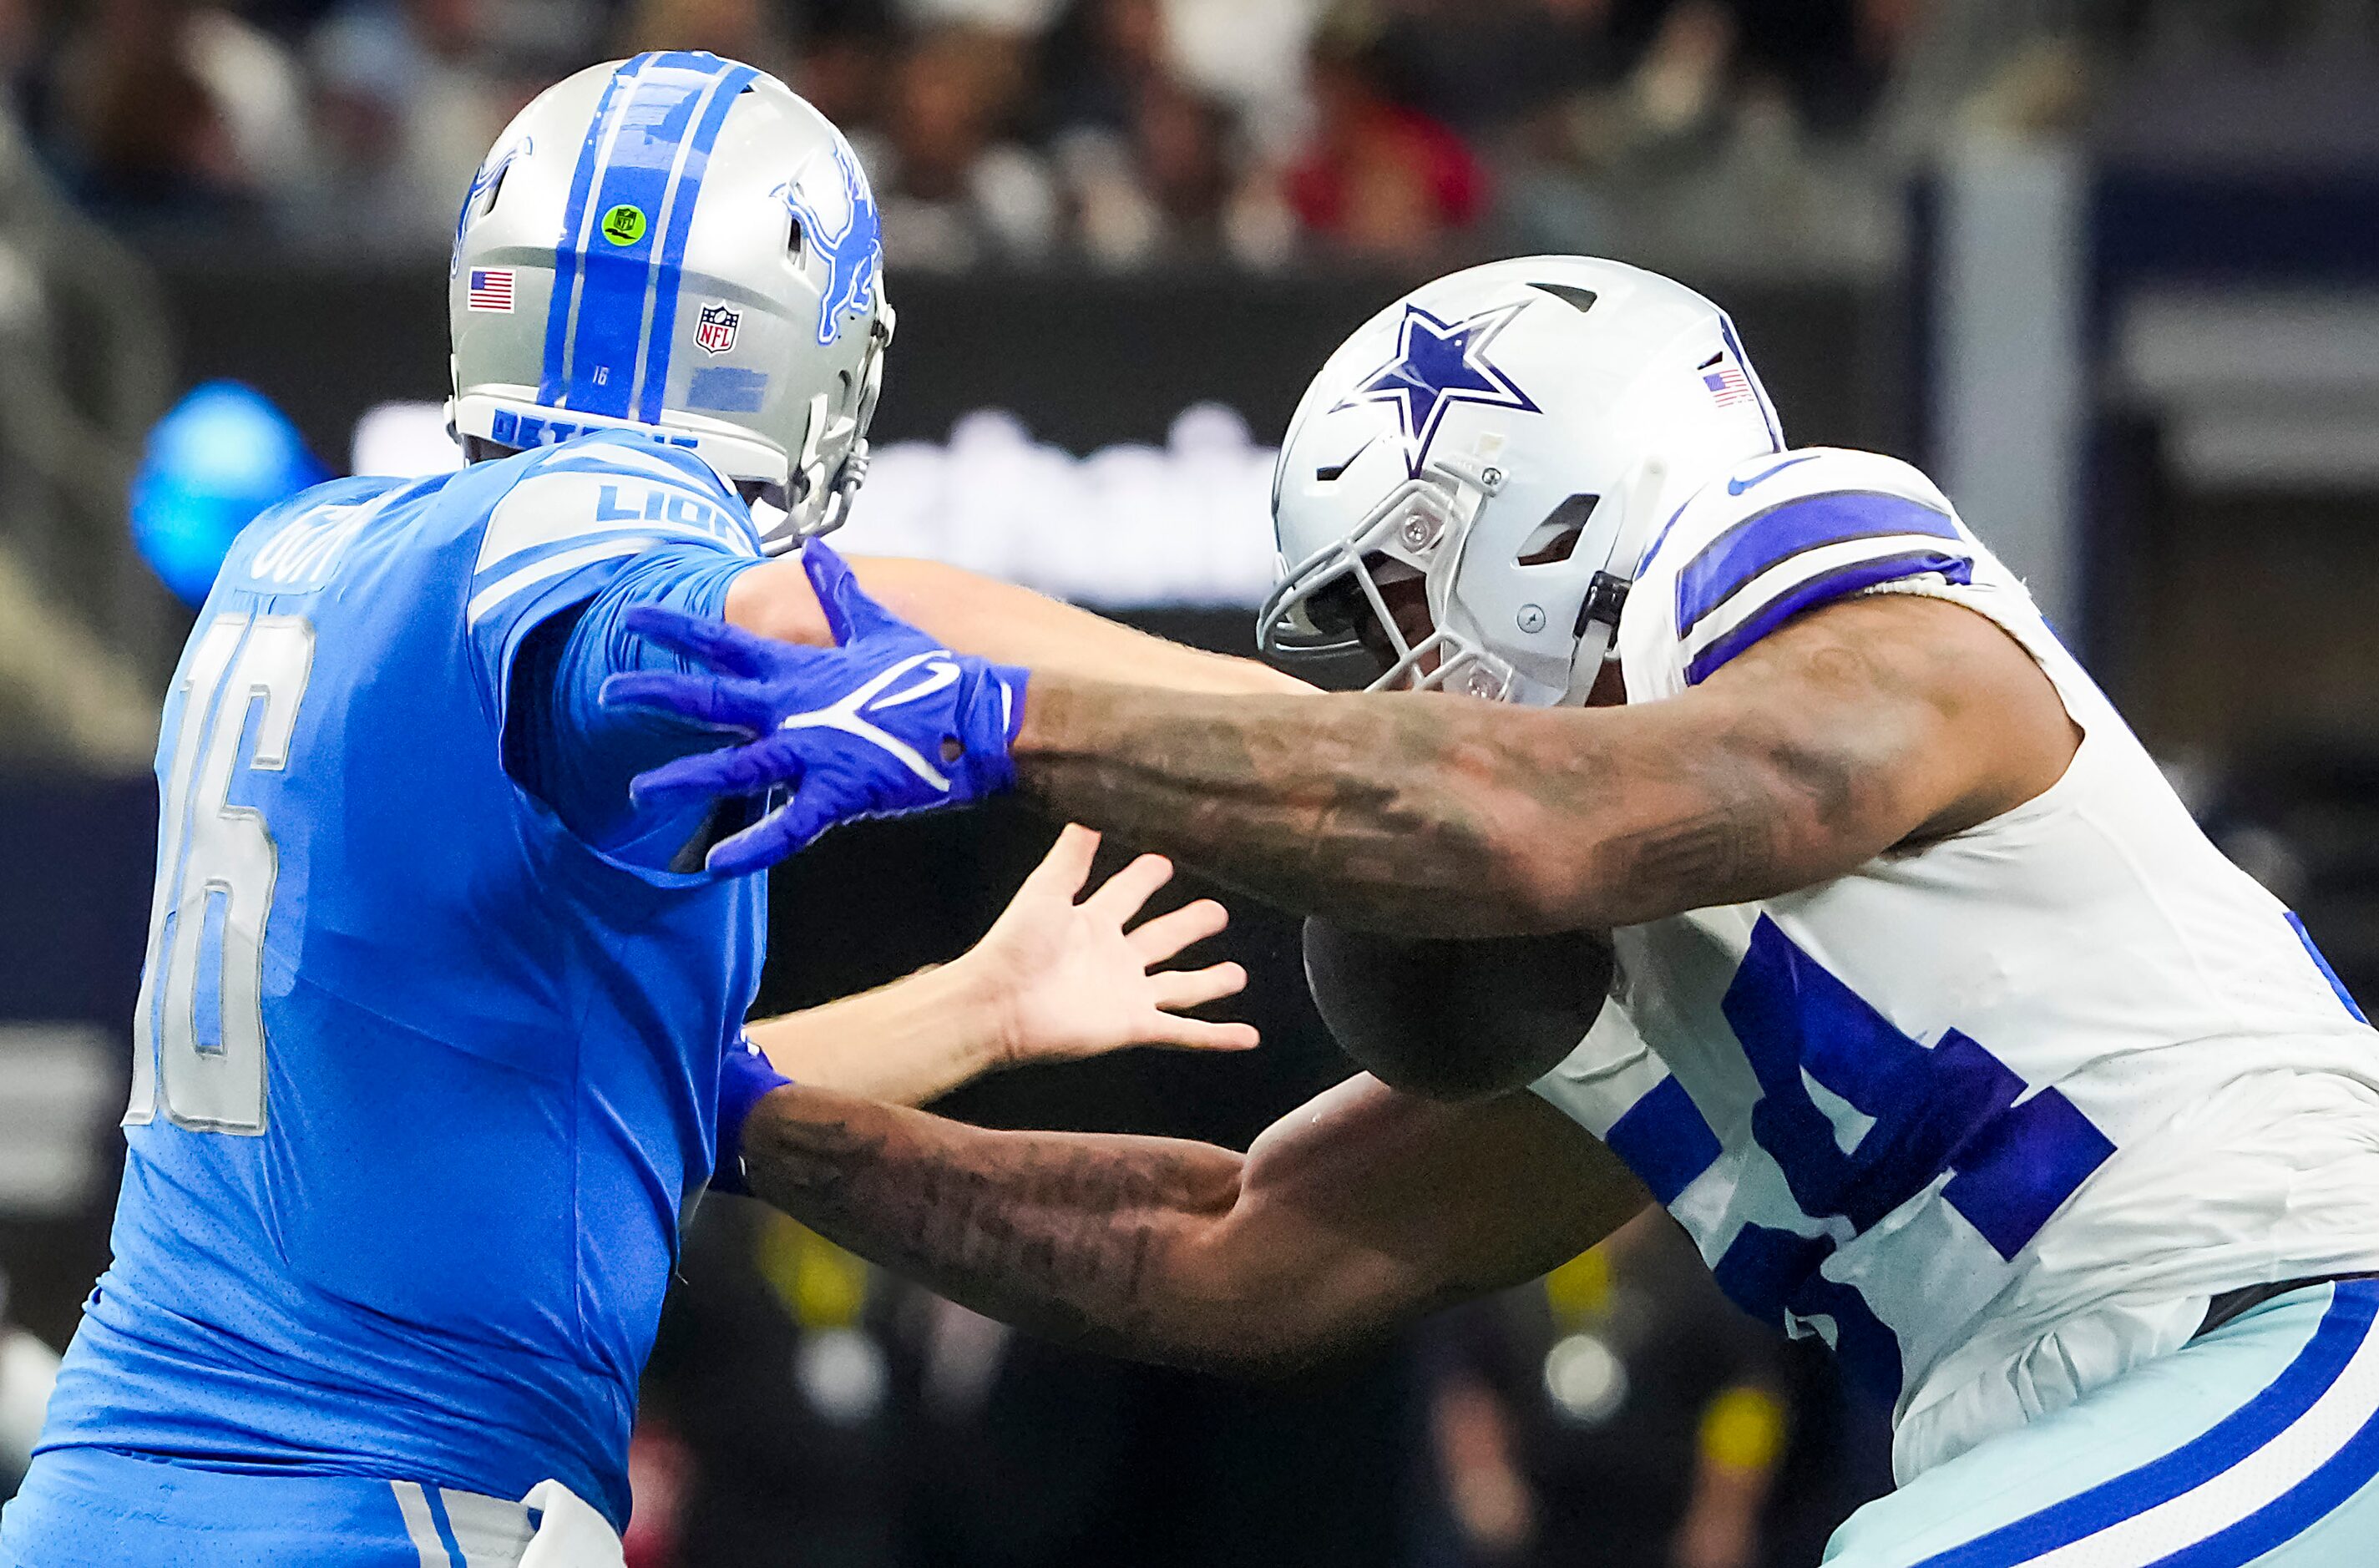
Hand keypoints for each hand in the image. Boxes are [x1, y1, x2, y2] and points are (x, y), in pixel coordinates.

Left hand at [602, 542, 1026, 875]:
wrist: (979, 720)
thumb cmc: (933, 676)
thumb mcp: (880, 625)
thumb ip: (839, 592)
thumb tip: (818, 551)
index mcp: (799, 668)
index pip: (723, 643)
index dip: (675, 629)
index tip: (633, 616)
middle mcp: (794, 707)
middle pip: (709, 698)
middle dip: (654, 693)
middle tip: (608, 689)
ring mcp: (813, 750)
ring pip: (732, 767)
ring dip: (682, 778)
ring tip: (640, 791)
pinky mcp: (838, 792)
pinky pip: (785, 826)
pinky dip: (752, 848)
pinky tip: (717, 867)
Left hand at [960, 825, 1258, 1065]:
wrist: (1000, 1005)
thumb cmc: (1015, 946)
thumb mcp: (1047, 889)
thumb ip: (1073, 855)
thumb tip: (1088, 809)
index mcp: (1092, 922)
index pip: (1127, 894)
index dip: (1146, 876)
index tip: (1166, 861)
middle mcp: (1114, 958)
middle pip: (1162, 938)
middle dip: (1189, 925)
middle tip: (1218, 912)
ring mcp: (1127, 994)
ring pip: (1180, 987)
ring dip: (1209, 983)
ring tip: (1239, 975)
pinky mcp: (1134, 1025)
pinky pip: (1183, 1032)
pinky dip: (1216, 1037)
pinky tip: (1246, 1037)